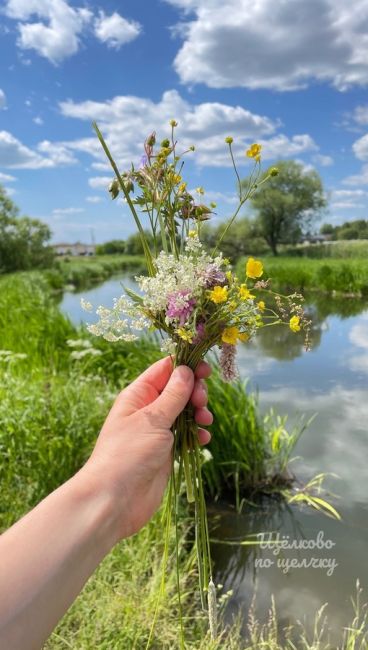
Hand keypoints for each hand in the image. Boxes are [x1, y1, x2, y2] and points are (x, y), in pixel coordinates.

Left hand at [81, 357, 211, 541]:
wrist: (115, 500)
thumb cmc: (128, 454)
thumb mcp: (152, 419)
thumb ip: (173, 395)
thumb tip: (185, 370)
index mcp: (138, 395)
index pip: (164, 370)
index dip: (185, 367)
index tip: (205, 371)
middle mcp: (147, 410)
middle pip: (178, 389)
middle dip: (194, 392)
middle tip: (201, 402)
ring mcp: (157, 431)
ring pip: (185, 412)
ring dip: (198, 413)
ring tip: (205, 420)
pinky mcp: (166, 451)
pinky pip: (186, 435)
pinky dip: (196, 434)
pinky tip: (202, 439)